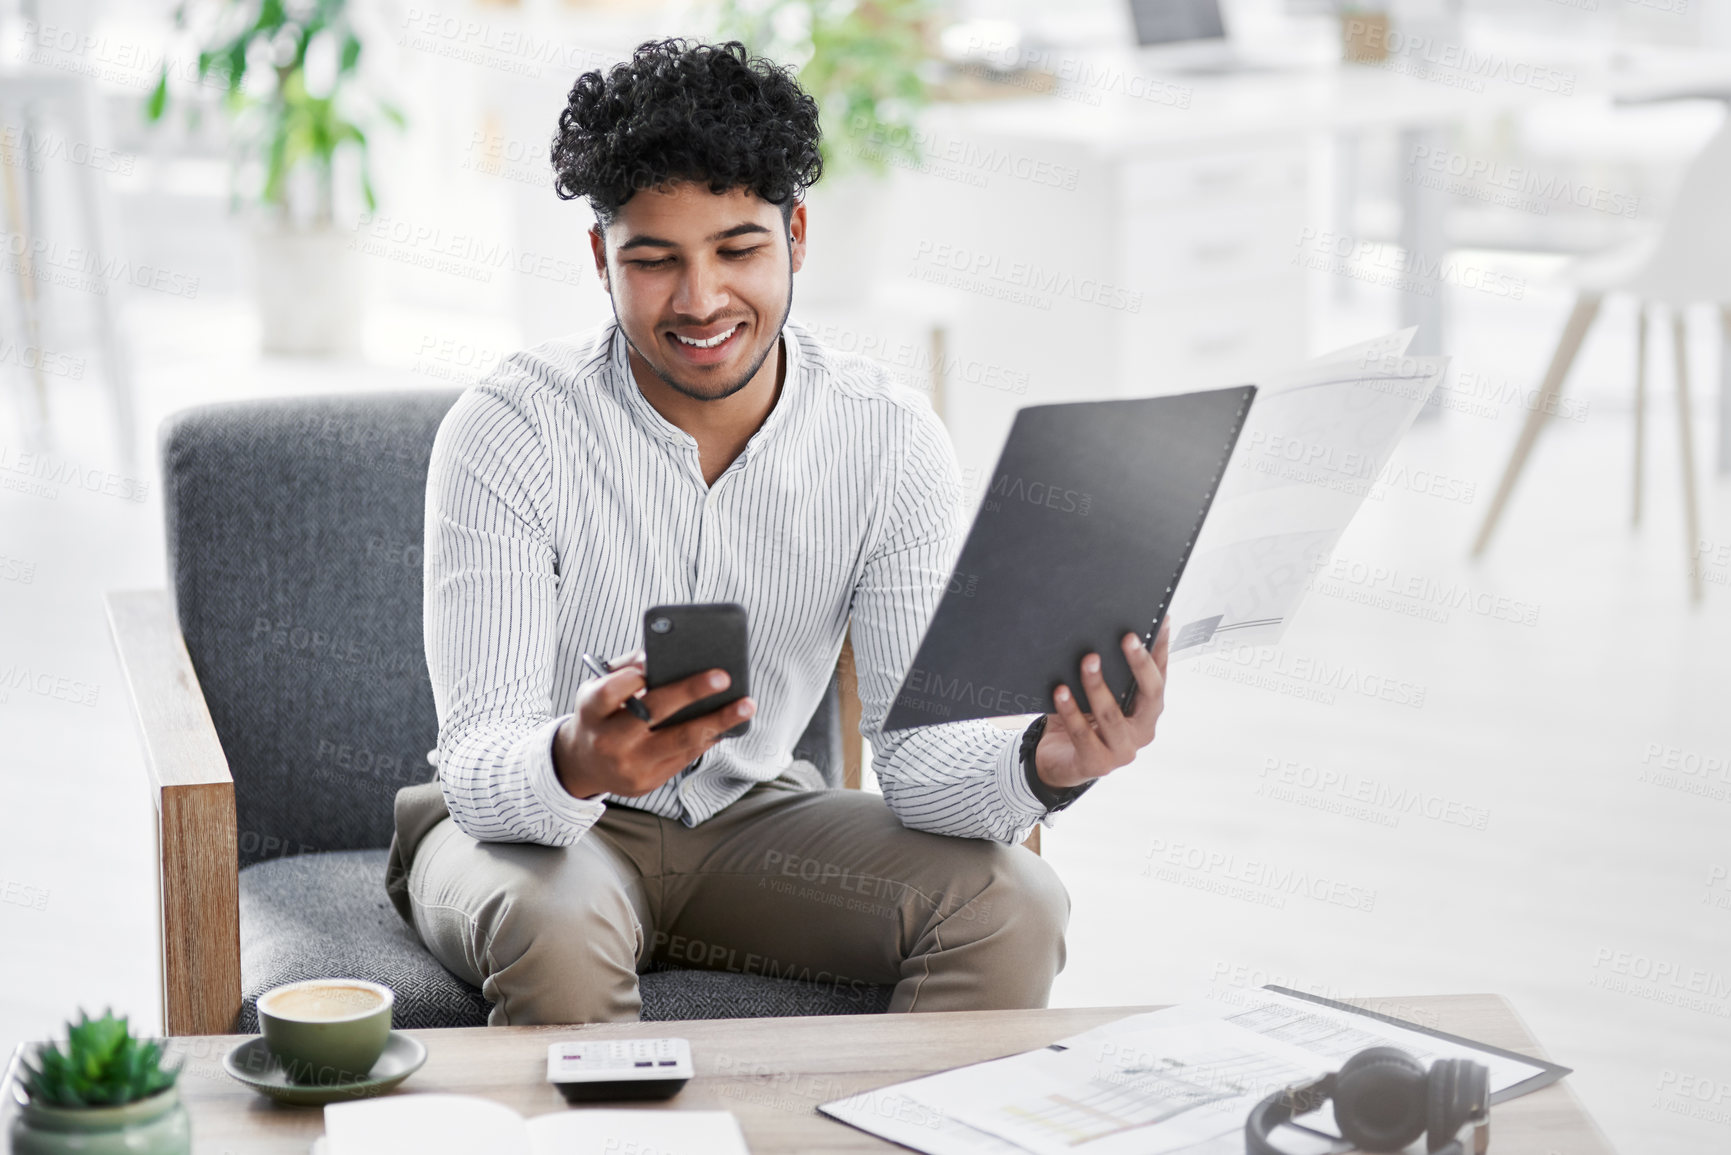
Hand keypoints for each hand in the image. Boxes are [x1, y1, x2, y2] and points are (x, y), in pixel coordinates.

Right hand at [553, 647, 755, 798]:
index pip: (611, 691)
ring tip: (746, 705)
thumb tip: (668, 652)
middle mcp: (608, 741)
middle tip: (723, 676)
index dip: (633, 677)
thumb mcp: (597, 687)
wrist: (583, 764)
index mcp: (591, 711)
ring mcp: (629, 765)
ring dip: (718, 722)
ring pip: (680, 741)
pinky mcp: (647, 782)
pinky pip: (685, 757)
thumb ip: (626, 667)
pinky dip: (710, 738)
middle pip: (654, 713)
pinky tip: (729, 724)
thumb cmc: (599, 714)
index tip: (656, 662)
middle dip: (691, 692)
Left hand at [1033, 620, 1169, 789]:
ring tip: (1088, 660)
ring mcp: (1122, 751)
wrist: (1059, 761)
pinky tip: (1060, 692)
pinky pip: (1082, 734)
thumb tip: (1110, 631)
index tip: (1162, 622)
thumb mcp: (1102, 694)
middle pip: (1149, 695)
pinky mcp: (1097, 764)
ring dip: (1098, 685)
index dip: (1162, 650)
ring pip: (1112, 714)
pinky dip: (1071, 711)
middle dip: (1138, 664)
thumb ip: (1113, 673)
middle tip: (1126, 638)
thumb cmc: (1084, 721)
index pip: (1160, 676)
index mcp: (1148, 712)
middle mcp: (1143, 732)